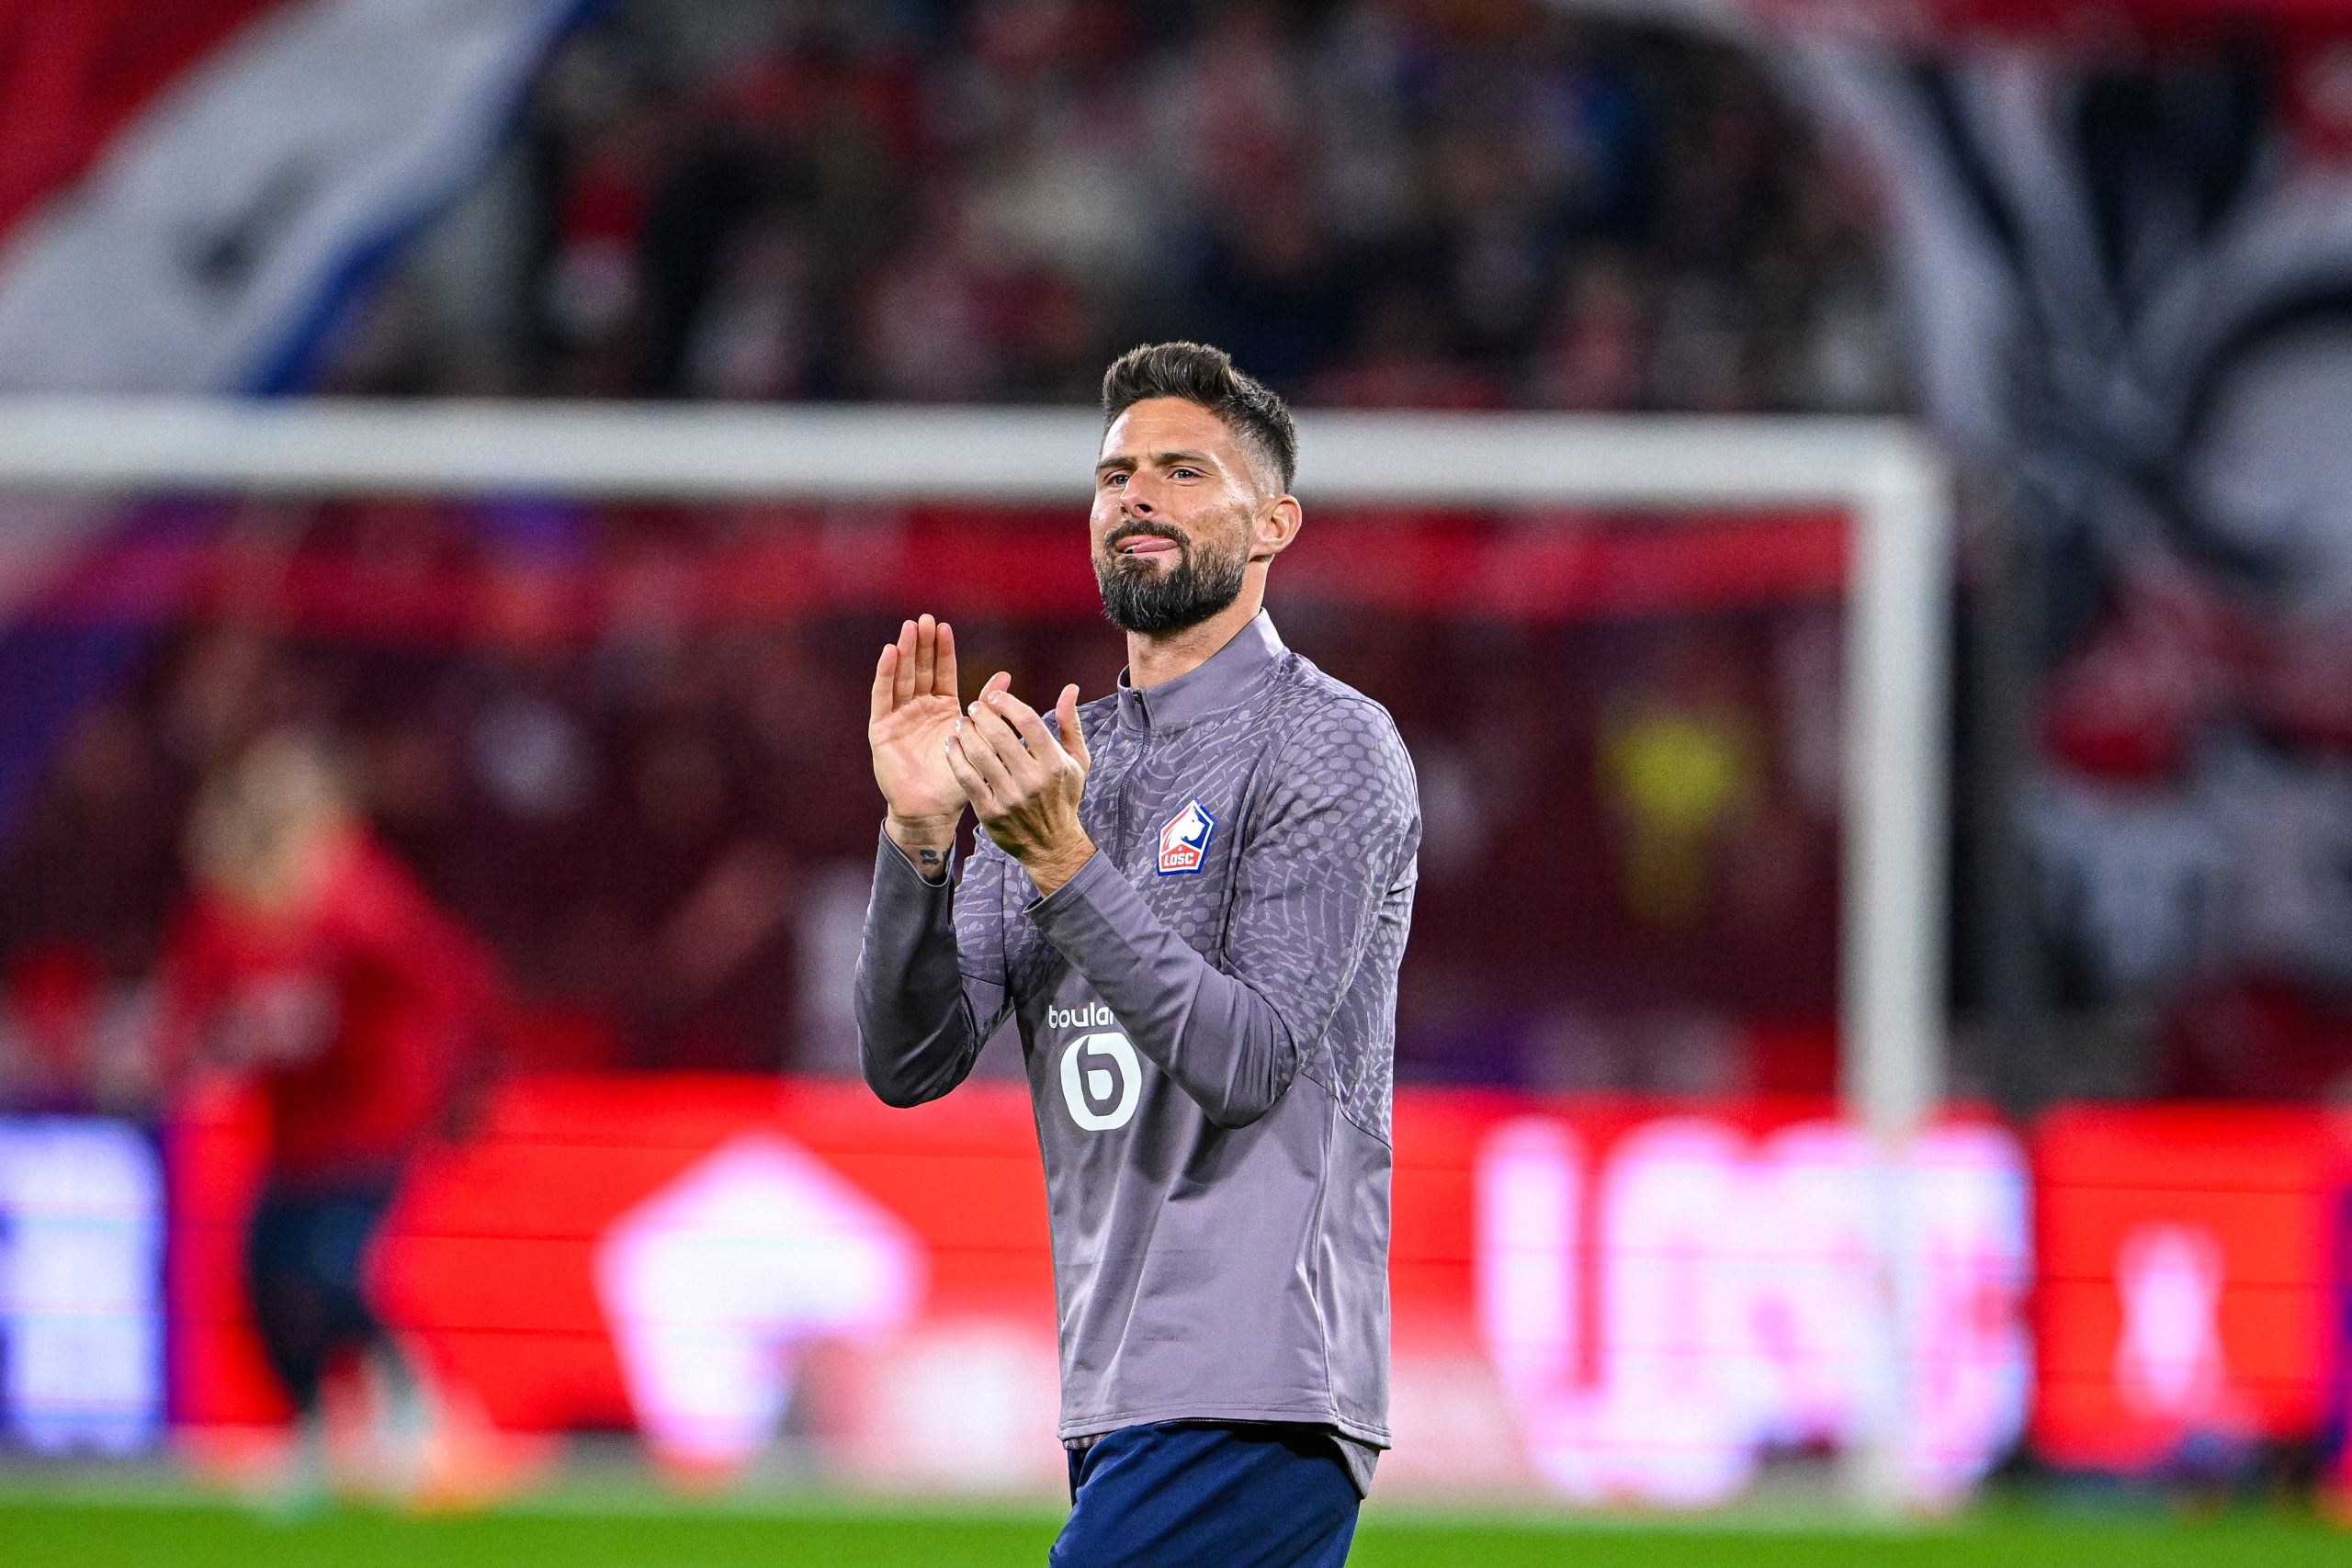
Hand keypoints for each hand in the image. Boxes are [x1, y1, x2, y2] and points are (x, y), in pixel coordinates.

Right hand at [869, 615, 1006, 876]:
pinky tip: (889, 654)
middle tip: (925, 619)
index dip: (942, 651)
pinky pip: (883, 697)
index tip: (945, 627)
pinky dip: (885, 675)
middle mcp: (919, 709)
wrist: (933, 811)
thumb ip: (987, 709)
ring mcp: (899, 717)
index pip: (942, 673)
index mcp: (943, 710)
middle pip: (919, 669)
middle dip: (922, 645)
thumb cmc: (957, 780)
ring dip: (904, 653)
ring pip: (901, 678)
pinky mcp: (881, 729)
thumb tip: (1005, 676)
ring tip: (909, 629)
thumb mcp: (977, 740)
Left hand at [946, 681, 1095, 896]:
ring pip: (980, 755)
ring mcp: (1010, 797)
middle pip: (1000, 735)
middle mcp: (1033, 780)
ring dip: (966, 733)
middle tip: (974, 707)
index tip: (994, 696)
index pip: (1028, 722)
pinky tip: (952, 745)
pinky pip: (967, 779)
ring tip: (962, 724)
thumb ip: (1070, 723)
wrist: (1052, 845)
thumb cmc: (1063, 796)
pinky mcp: (990, 813)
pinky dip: (955, 758)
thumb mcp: (1077, 760)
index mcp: (1054, 763)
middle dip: (982, 715)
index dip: (1007, 703)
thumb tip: (1070, 688)